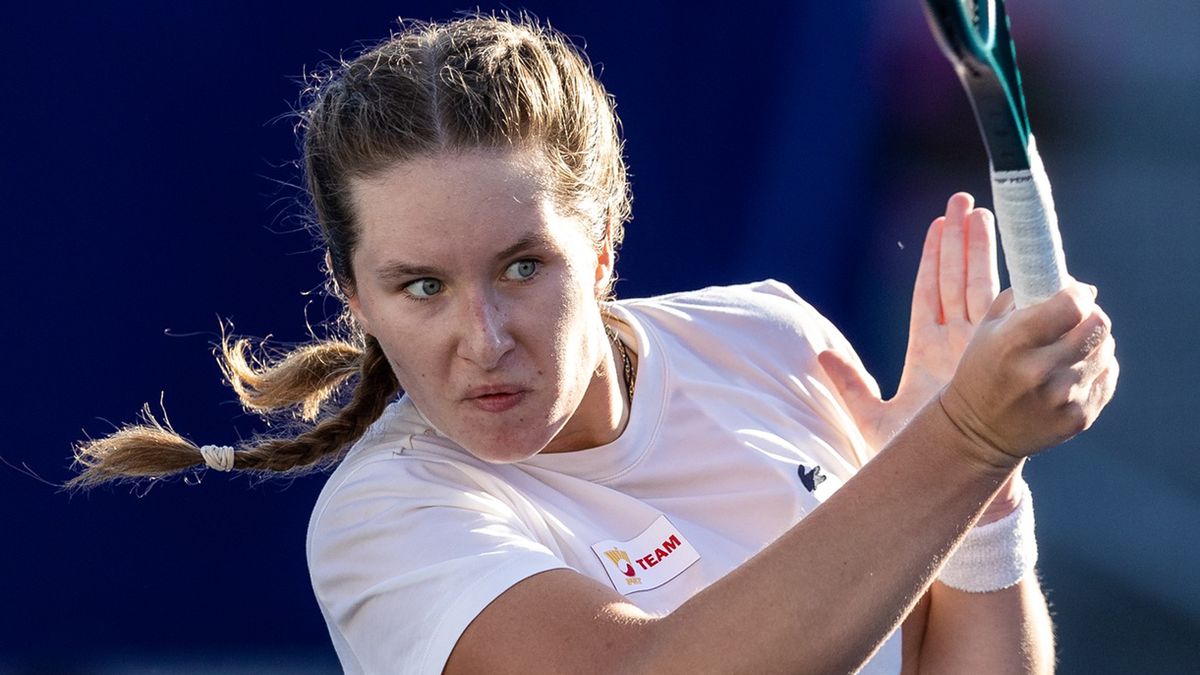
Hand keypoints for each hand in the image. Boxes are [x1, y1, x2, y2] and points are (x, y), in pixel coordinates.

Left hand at [820, 193, 998, 451]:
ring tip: (983, 215)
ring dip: (983, 253)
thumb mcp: (871, 418)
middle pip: (958, 281)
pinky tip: (1021, 260)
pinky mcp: (1001, 361)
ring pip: (982, 291)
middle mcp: (955, 345)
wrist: (954, 482)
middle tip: (963, 202)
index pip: (928, 294)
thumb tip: (816, 353)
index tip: (938, 224)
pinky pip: (1008, 317)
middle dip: (961, 242)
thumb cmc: (912, 455)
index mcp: (925, 351)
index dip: (933, 259)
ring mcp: (981, 351)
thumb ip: (847, 384)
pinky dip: (1015, 288)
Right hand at [940, 283, 1118, 467]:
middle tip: (1076, 318)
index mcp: (1014, 343)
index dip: (1077, 294)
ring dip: (1093, 342)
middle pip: (1098, 324)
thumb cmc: (983, 369)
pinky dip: (1094, 368)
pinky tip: (1070, 374)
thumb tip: (1083, 288)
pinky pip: (1106, 376)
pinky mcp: (1080, 417)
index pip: (1073, 304)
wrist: (976, 432)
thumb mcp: (989, 327)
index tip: (1072, 294)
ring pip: (1106, 349)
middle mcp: (1041, 371)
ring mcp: (1064, 397)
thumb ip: (1027, 296)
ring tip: (1069, 349)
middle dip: (1090, 314)